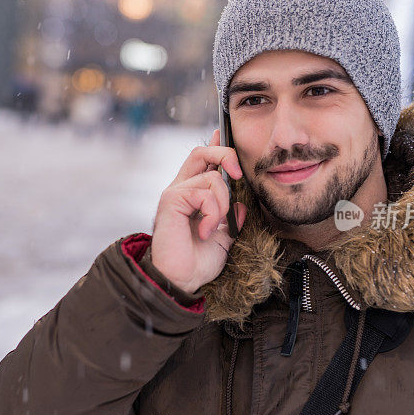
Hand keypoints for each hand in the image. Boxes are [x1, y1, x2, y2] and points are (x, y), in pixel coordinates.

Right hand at [150, 128, 246, 293]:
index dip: (215, 146)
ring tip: (213, 227)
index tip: (222, 134)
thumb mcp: (223, 238)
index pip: (202, 162)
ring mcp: (175, 193)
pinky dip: (212, 212)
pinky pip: (205, 193)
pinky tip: (205, 230)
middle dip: (224, 155)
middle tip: (238, 174)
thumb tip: (241, 205)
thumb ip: (230, 219)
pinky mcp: (171, 200)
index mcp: (191, 197)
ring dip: (223, 204)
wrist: (181, 280)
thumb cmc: (197, 262)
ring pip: (212, 178)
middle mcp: (181, 190)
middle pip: (201, 153)